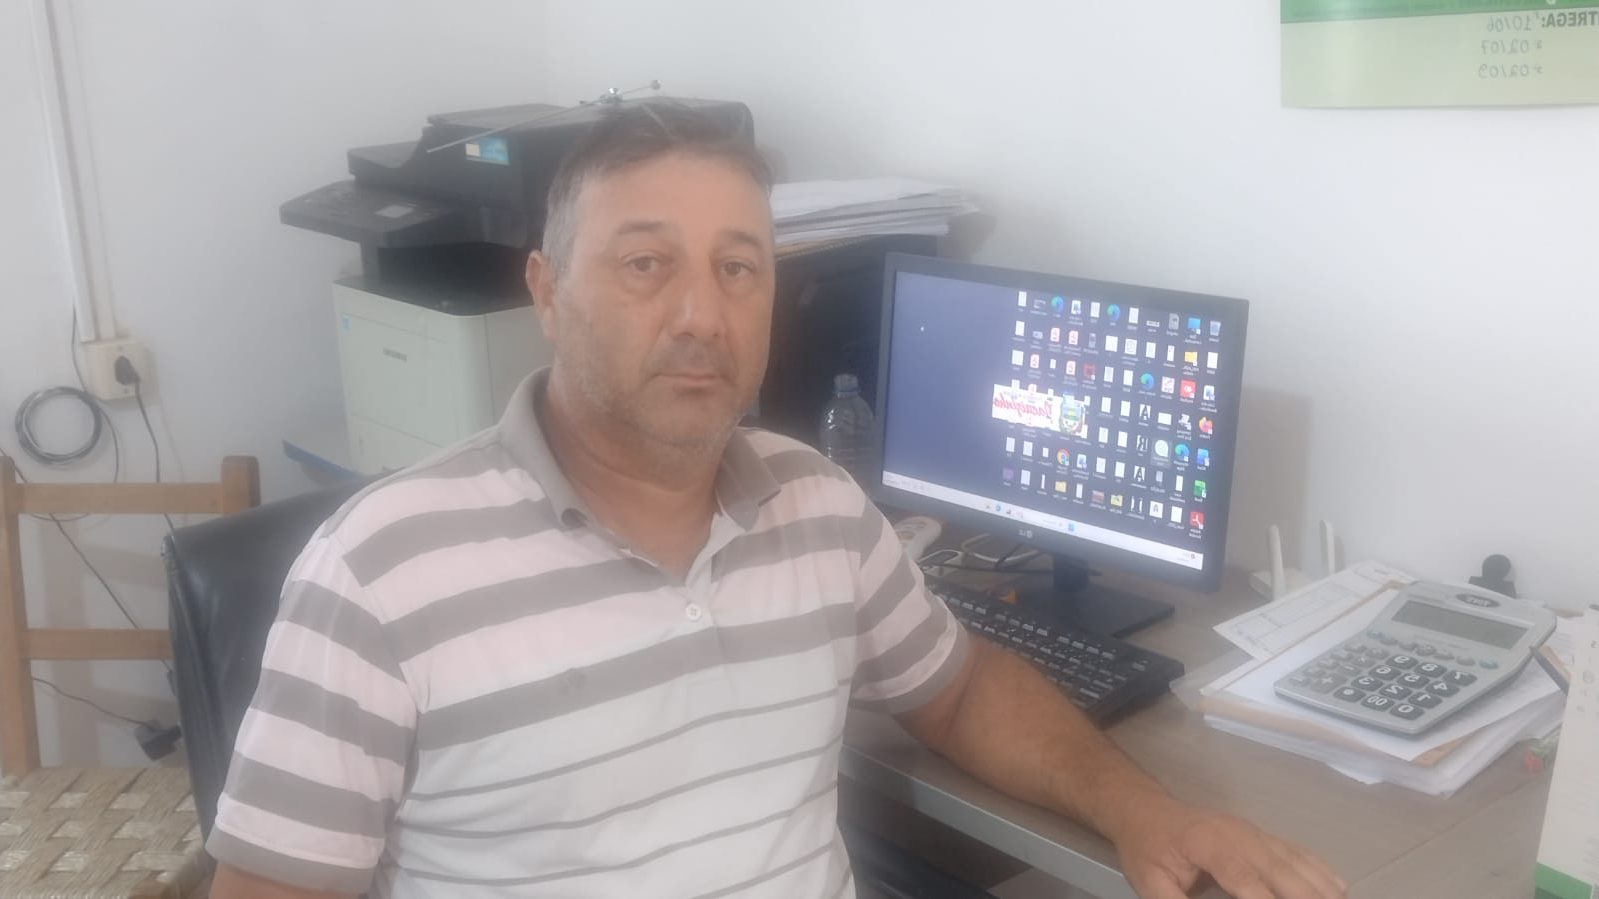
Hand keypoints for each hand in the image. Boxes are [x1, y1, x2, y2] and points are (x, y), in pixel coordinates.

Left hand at [1111, 797, 1345, 898]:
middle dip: (1307, 898)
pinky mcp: (1260, 836)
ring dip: (1322, 888)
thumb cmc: (1146, 849)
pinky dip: (1320, 870)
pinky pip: (1296, 852)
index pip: (1247, 881)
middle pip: (1282, 872)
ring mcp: (1253, 833)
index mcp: (1209, 845)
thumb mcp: (1149, 883)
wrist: (1145, 811)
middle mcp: (1239, 836)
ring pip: (1296, 862)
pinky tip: (1339, 886)